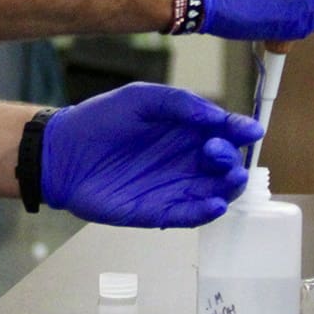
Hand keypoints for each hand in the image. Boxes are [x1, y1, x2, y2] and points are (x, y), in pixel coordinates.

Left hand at [41, 82, 262, 228]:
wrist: (63, 152)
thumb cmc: (101, 119)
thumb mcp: (141, 98)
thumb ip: (180, 103)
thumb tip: (217, 116)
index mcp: (186, 128)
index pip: (225, 131)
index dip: (241, 130)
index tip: (250, 130)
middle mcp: (186, 158)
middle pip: (227, 164)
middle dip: (230, 158)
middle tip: (214, 151)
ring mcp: (175, 186)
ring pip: (216, 191)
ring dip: (227, 187)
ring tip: (225, 179)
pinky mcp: (160, 211)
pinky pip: (191, 215)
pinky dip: (206, 213)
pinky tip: (213, 204)